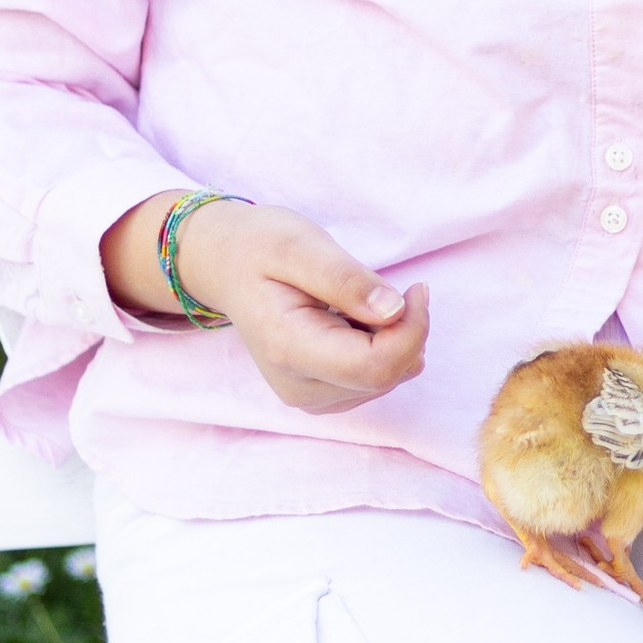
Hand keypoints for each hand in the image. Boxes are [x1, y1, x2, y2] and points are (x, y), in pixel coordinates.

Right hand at [101, 195, 428, 417]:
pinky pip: (377, 380)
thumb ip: (345, 279)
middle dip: (408, 331)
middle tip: (396, 287)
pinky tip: (359, 320)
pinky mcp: (322, 394)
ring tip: (363, 300)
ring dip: (396, 339)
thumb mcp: (300, 245)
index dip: (411, 330)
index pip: (375, 366)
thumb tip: (395, 311)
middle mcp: (298, 388)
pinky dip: (385, 348)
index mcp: (288, 350)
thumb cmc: (260, 247)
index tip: (416, 287)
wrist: (225, 265)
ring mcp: (309, 397)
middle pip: (385, 376)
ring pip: (387, 381)